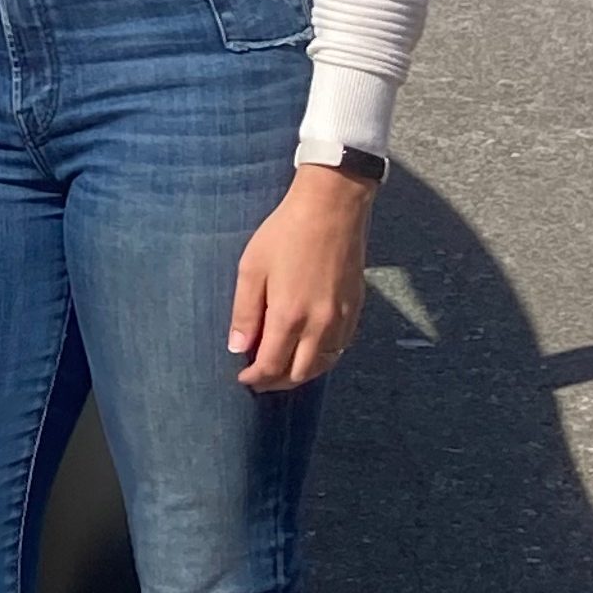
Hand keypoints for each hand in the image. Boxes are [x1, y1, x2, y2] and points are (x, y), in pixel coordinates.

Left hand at [229, 166, 374, 391]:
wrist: (331, 210)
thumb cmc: (284, 234)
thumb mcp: (251, 270)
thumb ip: (245, 313)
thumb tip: (237, 348)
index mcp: (290, 316)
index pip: (272, 365)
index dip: (255, 378)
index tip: (243, 379)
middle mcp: (320, 325)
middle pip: (300, 373)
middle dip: (277, 381)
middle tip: (259, 378)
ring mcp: (342, 319)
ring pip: (323, 365)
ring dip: (300, 373)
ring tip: (281, 368)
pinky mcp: (355, 310)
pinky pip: (339, 348)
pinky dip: (321, 358)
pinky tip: (307, 351)